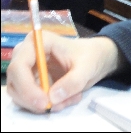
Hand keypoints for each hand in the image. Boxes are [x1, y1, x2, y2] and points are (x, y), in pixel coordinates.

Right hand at [6, 32, 122, 112]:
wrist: (97, 58)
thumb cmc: (91, 55)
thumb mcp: (88, 67)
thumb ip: (73, 82)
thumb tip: (52, 98)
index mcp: (39, 42)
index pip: (19, 66)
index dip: (26, 87)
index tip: (43, 102)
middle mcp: (28, 55)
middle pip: (15, 83)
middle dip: (32, 99)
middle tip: (52, 107)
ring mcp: (28, 71)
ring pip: (21, 95)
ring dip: (43, 103)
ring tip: (70, 98)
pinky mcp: (32, 83)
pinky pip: (32, 100)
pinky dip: (50, 104)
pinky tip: (69, 98)